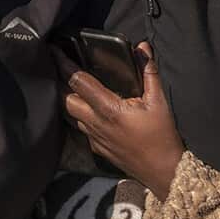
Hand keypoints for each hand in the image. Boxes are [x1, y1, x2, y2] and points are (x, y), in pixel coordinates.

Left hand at [54, 42, 185, 200]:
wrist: (164, 171)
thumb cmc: (162, 135)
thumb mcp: (158, 101)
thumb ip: (148, 72)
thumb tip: (142, 47)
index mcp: (109, 109)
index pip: (78, 82)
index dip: (64, 65)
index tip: (55, 51)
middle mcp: (96, 123)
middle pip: (66, 100)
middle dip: (60, 82)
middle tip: (61, 66)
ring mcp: (94, 138)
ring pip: (71, 115)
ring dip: (69, 99)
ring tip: (72, 85)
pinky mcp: (97, 148)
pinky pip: (81, 128)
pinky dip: (80, 115)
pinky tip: (88, 109)